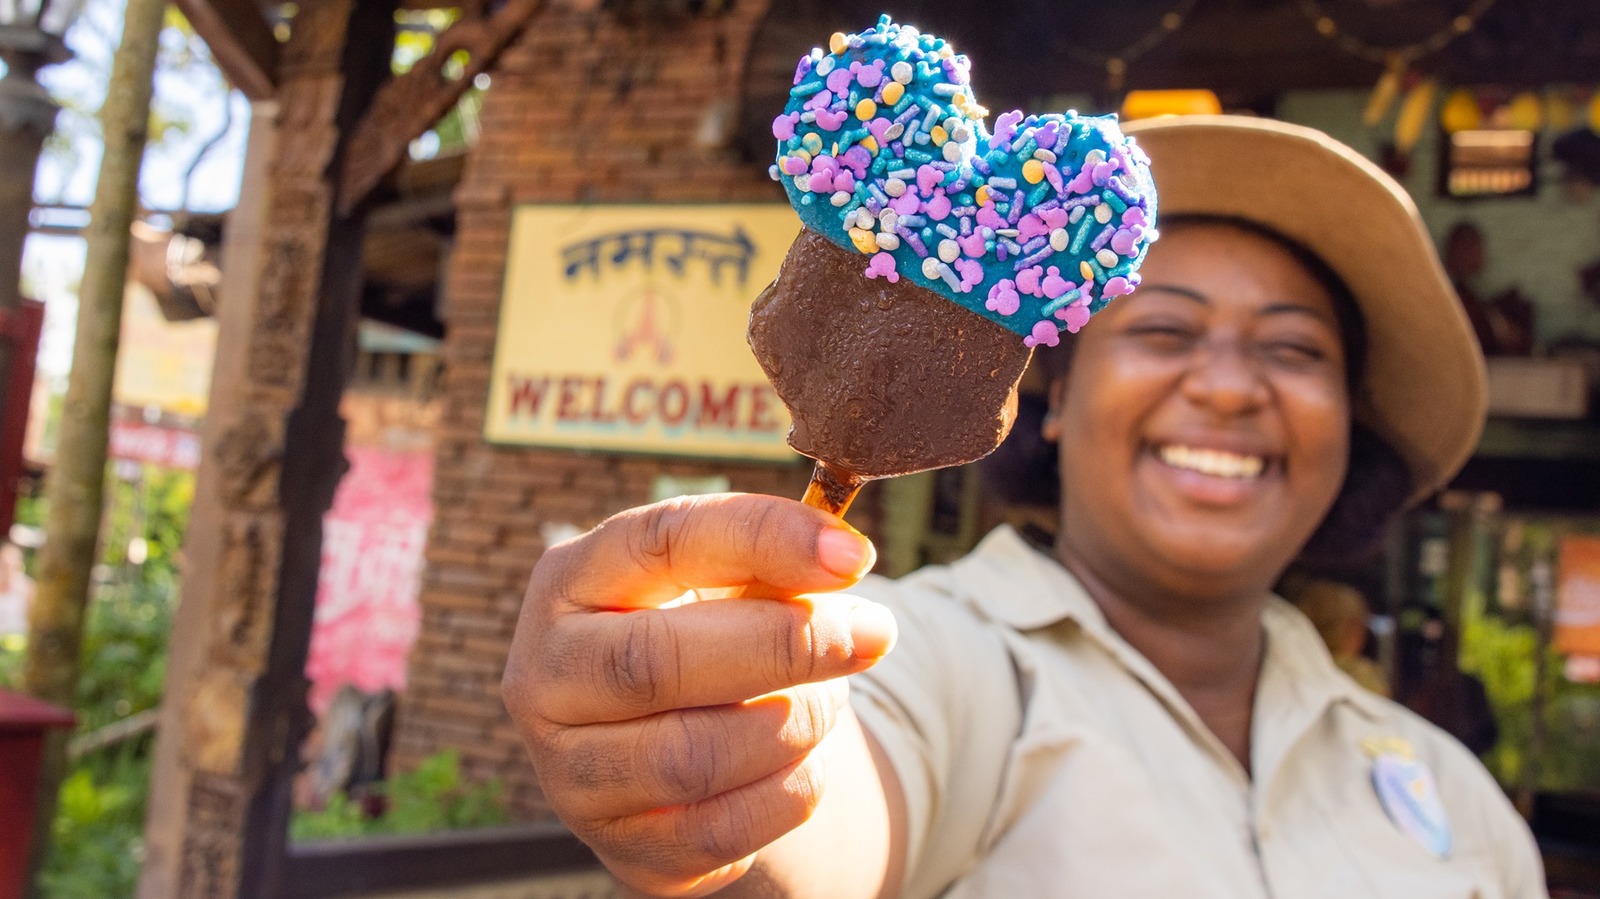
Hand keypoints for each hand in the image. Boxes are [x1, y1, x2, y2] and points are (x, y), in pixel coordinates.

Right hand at [503, 493, 895, 896]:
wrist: (676, 743)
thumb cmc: (703, 635)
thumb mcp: (723, 582)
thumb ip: (771, 564)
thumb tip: (845, 562)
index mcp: (570, 581)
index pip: (660, 542)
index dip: (762, 540)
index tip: (853, 556)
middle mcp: (546, 675)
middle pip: (656, 662)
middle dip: (784, 646)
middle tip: (869, 633)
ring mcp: (570, 771)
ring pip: (692, 756)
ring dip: (794, 722)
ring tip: (829, 700)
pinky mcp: (622, 845)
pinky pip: (722, 830)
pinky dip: (790, 790)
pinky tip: (807, 760)